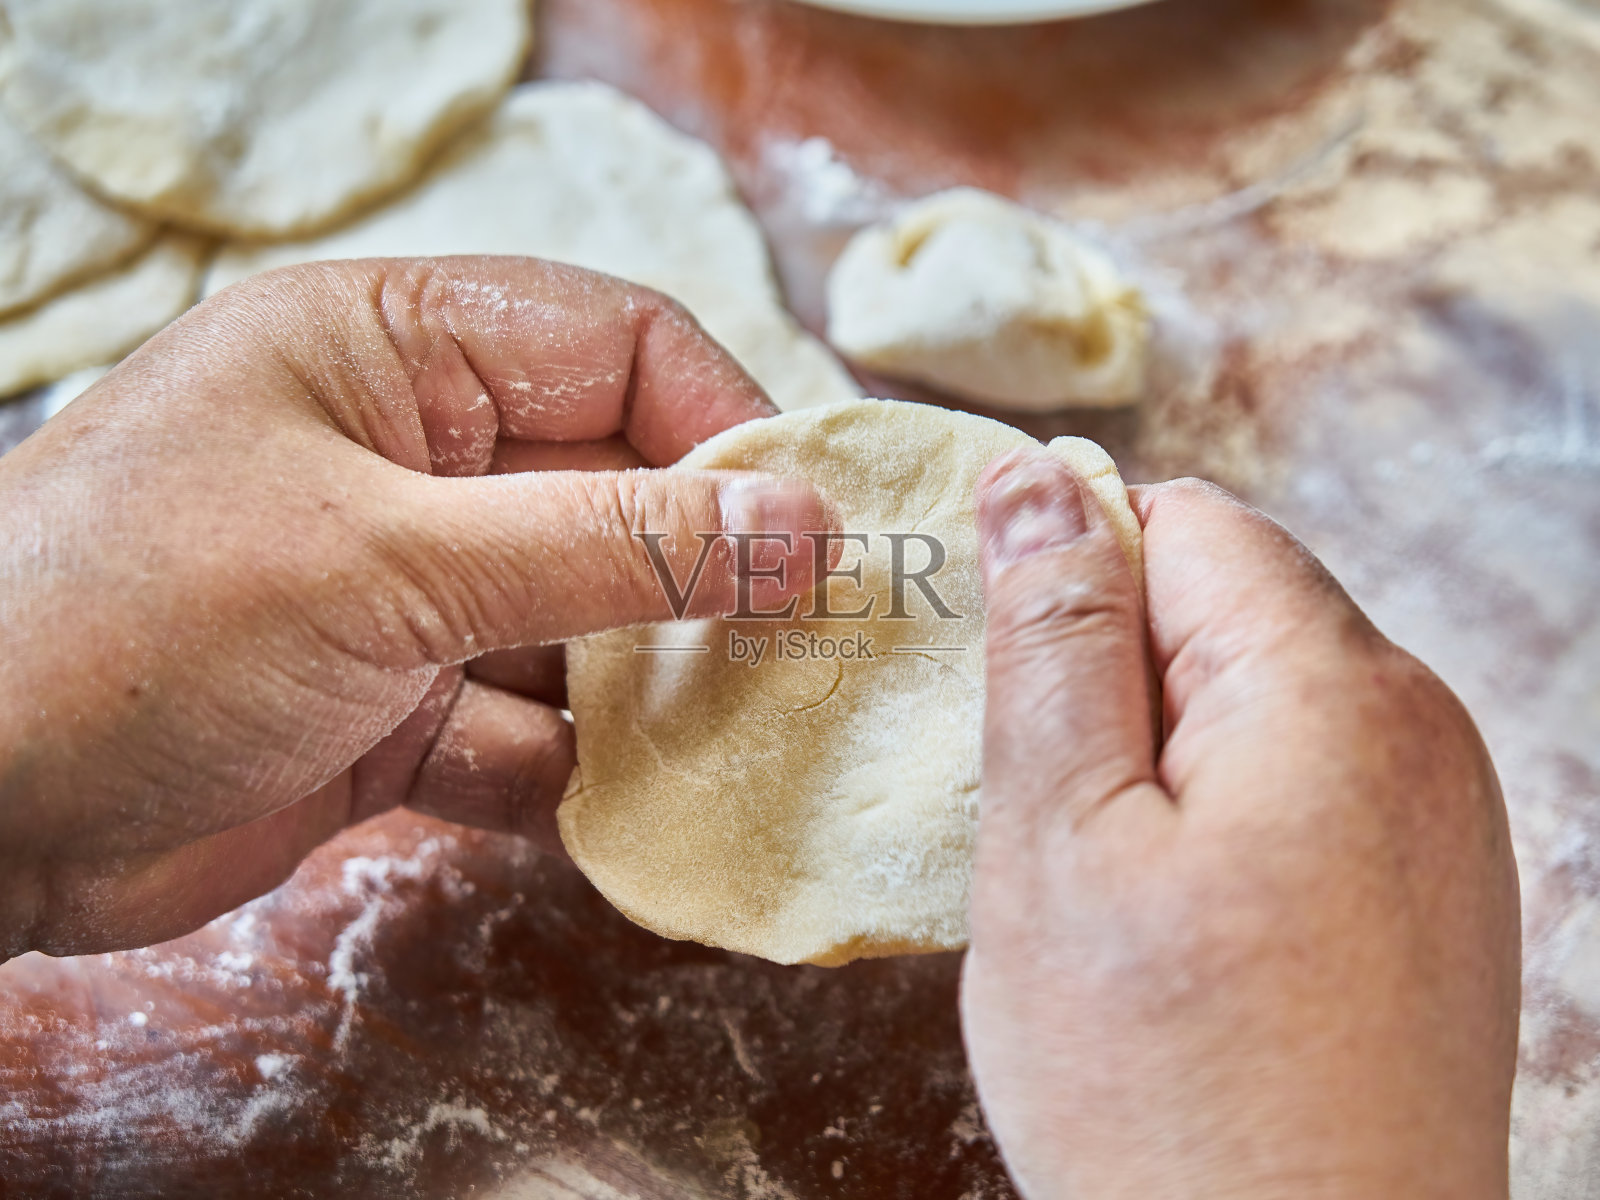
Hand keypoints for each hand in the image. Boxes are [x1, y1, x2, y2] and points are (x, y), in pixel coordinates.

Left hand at [0, 258, 830, 958]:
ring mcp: (406, 590)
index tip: (813, 531)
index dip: (727, 429)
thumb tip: (804, 525)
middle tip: (795, 657)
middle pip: (616, 495)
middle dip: (697, 581)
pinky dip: (558, 774)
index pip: (619, 349)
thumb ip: (612, 548)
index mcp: (394, 350)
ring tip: (710, 745)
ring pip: (585, 625)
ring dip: (638, 691)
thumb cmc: (140, 624)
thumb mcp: (394, 562)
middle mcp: (411, 457)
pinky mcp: (396, 708)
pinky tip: (586, 809)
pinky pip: (526, 730)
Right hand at [962, 449, 1519, 1197]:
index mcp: (1332, 692)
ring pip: (1257, 705)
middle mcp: (1420, 733)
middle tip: (1053, 819)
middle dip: (1115, 679)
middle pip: (1230, 609)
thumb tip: (1040, 483)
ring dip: (1160, 760)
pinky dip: (1219, 822)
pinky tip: (1178, 933)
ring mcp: (1441, 819)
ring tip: (1111, 893)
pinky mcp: (1431, 893)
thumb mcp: (1061, 844)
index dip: (1074, 571)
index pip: (1188, 522)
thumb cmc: (1167, 1099)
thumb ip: (1055, 643)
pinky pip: (1303, 790)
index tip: (1007, 677)